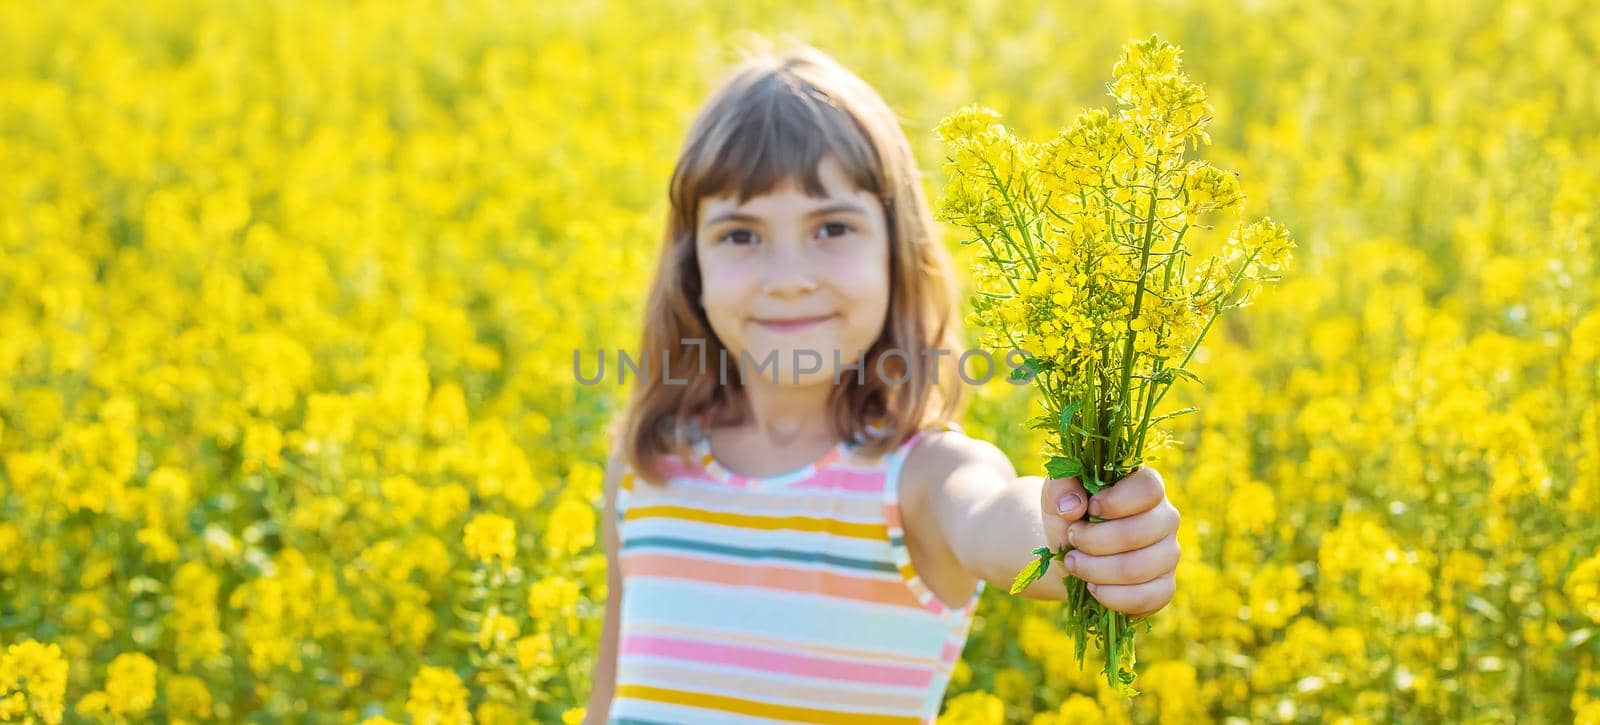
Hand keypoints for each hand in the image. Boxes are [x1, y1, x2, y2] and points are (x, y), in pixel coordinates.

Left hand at [1039, 466, 1180, 617]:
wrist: (1071, 553)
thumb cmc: (1070, 516)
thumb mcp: (1057, 494)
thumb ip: (1060, 487)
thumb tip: (1072, 506)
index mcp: (1147, 487)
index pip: (1149, 489)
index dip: (1116, 502)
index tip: (1089, 508)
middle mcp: (1166, 518)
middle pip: (1137, 533)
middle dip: (1093, 541)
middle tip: (1071, 540)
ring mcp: (1168, 554)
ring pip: (1137, 569)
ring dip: (1095, 570)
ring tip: (1073, 563)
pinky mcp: (1164, 587)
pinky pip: (1145, 598)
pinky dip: (1110, 597)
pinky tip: (1092, 587)